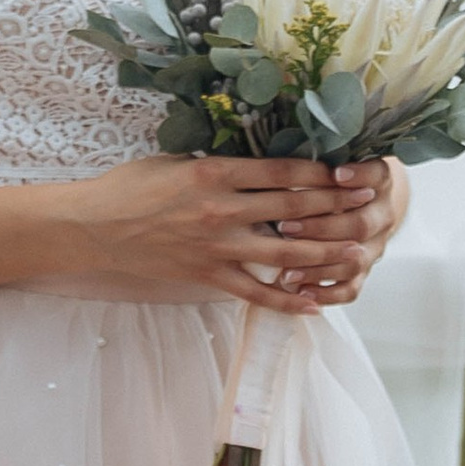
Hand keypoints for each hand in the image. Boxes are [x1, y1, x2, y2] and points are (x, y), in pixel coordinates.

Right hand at [45, 156, 378, 312]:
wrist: (93, 228)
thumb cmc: (131, 188)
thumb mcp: (176, 162)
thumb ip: (219, 165)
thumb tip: (257, 161)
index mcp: (216, 173)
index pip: (282, 171)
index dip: (322, 173)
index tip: (351, 172)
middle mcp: (222, 209)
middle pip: (293, 208)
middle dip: (337, 207)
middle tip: (371, 205)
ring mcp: (217, 246)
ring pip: (284, 251)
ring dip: (326, 254)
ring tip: (359, 254)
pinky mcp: (207, 276)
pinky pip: (255, 291)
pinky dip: (285, 299)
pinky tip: (313, 303)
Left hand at [265, 157, 408, 306]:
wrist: (359, 202)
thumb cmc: (331, 176)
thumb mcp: (331, 160)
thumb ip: (318, 160)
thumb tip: (284, 155)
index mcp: (379, 182)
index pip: (375, 177)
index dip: (358, 176)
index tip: (336, 174)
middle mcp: (383, 215)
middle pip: (360, 225)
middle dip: (321, 227)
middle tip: (285, 227)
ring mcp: (375, 246)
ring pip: (354, 261)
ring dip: (318, 266)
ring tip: (285, 270)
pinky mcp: (364, 271)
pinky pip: (351, 289)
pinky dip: (327, 294)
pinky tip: (301, 294)